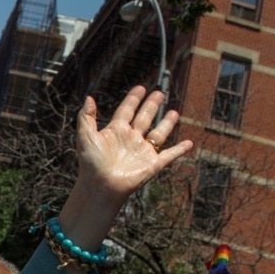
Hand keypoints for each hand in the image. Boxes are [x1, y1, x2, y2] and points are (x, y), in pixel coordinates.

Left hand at [75, 85, 192, 206]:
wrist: (101, 185)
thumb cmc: (91, 162)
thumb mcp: (85, 136)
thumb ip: (86, 117)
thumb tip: (89, 97)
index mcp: (115, 131)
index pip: (126, 111)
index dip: (133, 99)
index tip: (140, 88)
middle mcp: (130, 139)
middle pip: (143, 118)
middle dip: (151, 106)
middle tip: (159, 93)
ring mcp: (142, 151)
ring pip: (158, 134)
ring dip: (167, 123)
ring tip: (174, 112)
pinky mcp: (152, 164)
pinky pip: (169, 155)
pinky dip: (180, 150)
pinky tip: (189, 143)